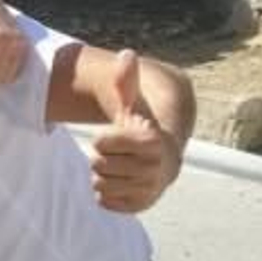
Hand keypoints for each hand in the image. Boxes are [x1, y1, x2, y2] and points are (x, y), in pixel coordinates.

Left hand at [90, 51, 178, 212]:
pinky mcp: (140, 206)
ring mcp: (149, 189)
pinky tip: (121, 182)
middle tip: (118, 153)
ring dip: (103, 175)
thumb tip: (126, 54)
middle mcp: (155, 167)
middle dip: (102, 157)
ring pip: (99, 184)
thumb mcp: (134, 103)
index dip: (103, 138)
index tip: (116, 136)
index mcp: (151, 140)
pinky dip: (105, 192)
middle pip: (98, 164)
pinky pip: (103, 201)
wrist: (163, 160)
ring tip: (120, 167)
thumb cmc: (141, 128)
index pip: (100, 143)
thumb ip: (126, 81)